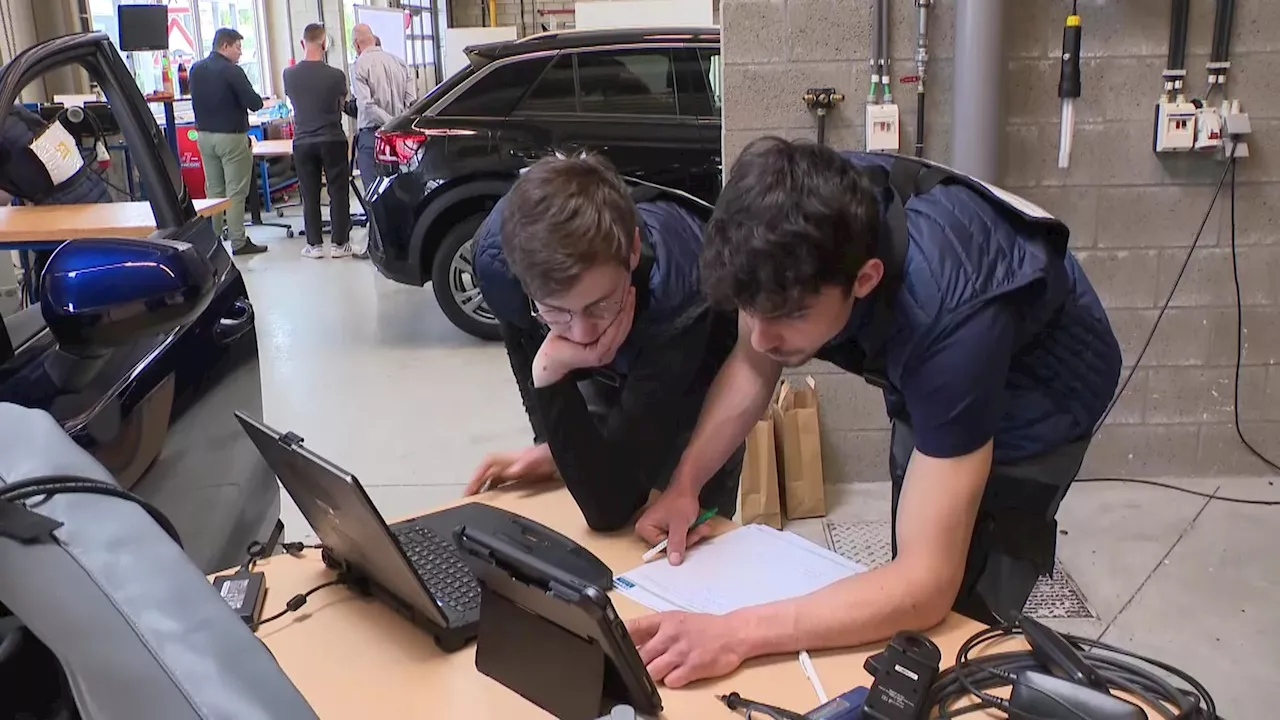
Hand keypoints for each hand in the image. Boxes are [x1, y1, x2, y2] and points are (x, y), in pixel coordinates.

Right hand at [464, 444, 557, 495]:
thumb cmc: (559, 455)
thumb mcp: (545, 458)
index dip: (476, 474)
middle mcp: (516, 462)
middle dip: (477, 484)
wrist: (574, 456)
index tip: (469, 490)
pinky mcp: (530, 475)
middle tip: (467, 500)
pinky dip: (500, 490)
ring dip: (486, 487)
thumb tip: (510, 472)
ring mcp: (522, 468)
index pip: (489, 462)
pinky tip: (500, 500)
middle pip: (490, 471)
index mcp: (516, 458)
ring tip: (478, 502)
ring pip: (497, 477)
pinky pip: (509, 482)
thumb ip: (528, 463)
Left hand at [530, 287, 635, 387]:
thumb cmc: (562, 340)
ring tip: (628, 296)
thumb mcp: (580, 324)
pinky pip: (610, 336)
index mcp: (607, 345)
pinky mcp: (597, 355)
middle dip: (629, 307)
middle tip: (631, 289)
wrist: (550, 359)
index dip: (628, 308)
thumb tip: (600, 295)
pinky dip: (616, 322)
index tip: (630, 290)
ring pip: (620, 330)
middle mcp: (609, 350)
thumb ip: (592, 317)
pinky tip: (619, 309)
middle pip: (624, 327)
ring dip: (626, 312)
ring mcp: (604, 354)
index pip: (623, 325)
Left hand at [627, 611, 745, 687]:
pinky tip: (679, 674)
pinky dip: (672, 681)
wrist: (734, 633)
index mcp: (665, 621)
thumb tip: (630, 640)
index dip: (620, 637)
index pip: (633, 627)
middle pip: (640, 656)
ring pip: (652, 671)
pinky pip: (671, 681)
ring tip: (664, 669)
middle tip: (647, 663)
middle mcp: (671, 635)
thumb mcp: (677, 620)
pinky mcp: (693, 668)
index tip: (611, 643)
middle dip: (640, 663)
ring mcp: (681, 652)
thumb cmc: (705, 627)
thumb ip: (654, 629)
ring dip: (654, 674)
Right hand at [634, 487, 709, 565]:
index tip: (690, 534)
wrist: (688, 488)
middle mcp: (648, 530)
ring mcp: (658, 528)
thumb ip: (676, 543)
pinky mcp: (667, 527)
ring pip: (677, 542)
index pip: (662, 548)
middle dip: (688, 538)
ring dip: (692, 535)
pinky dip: (690, 532)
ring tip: (701, 525)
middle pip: (669, 546)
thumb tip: (673, 561)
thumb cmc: (680, 501)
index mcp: (644, 529)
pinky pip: (679, 536)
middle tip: (699, 529)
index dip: (678, 543)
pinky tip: (698, 524)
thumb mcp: (679, 525)